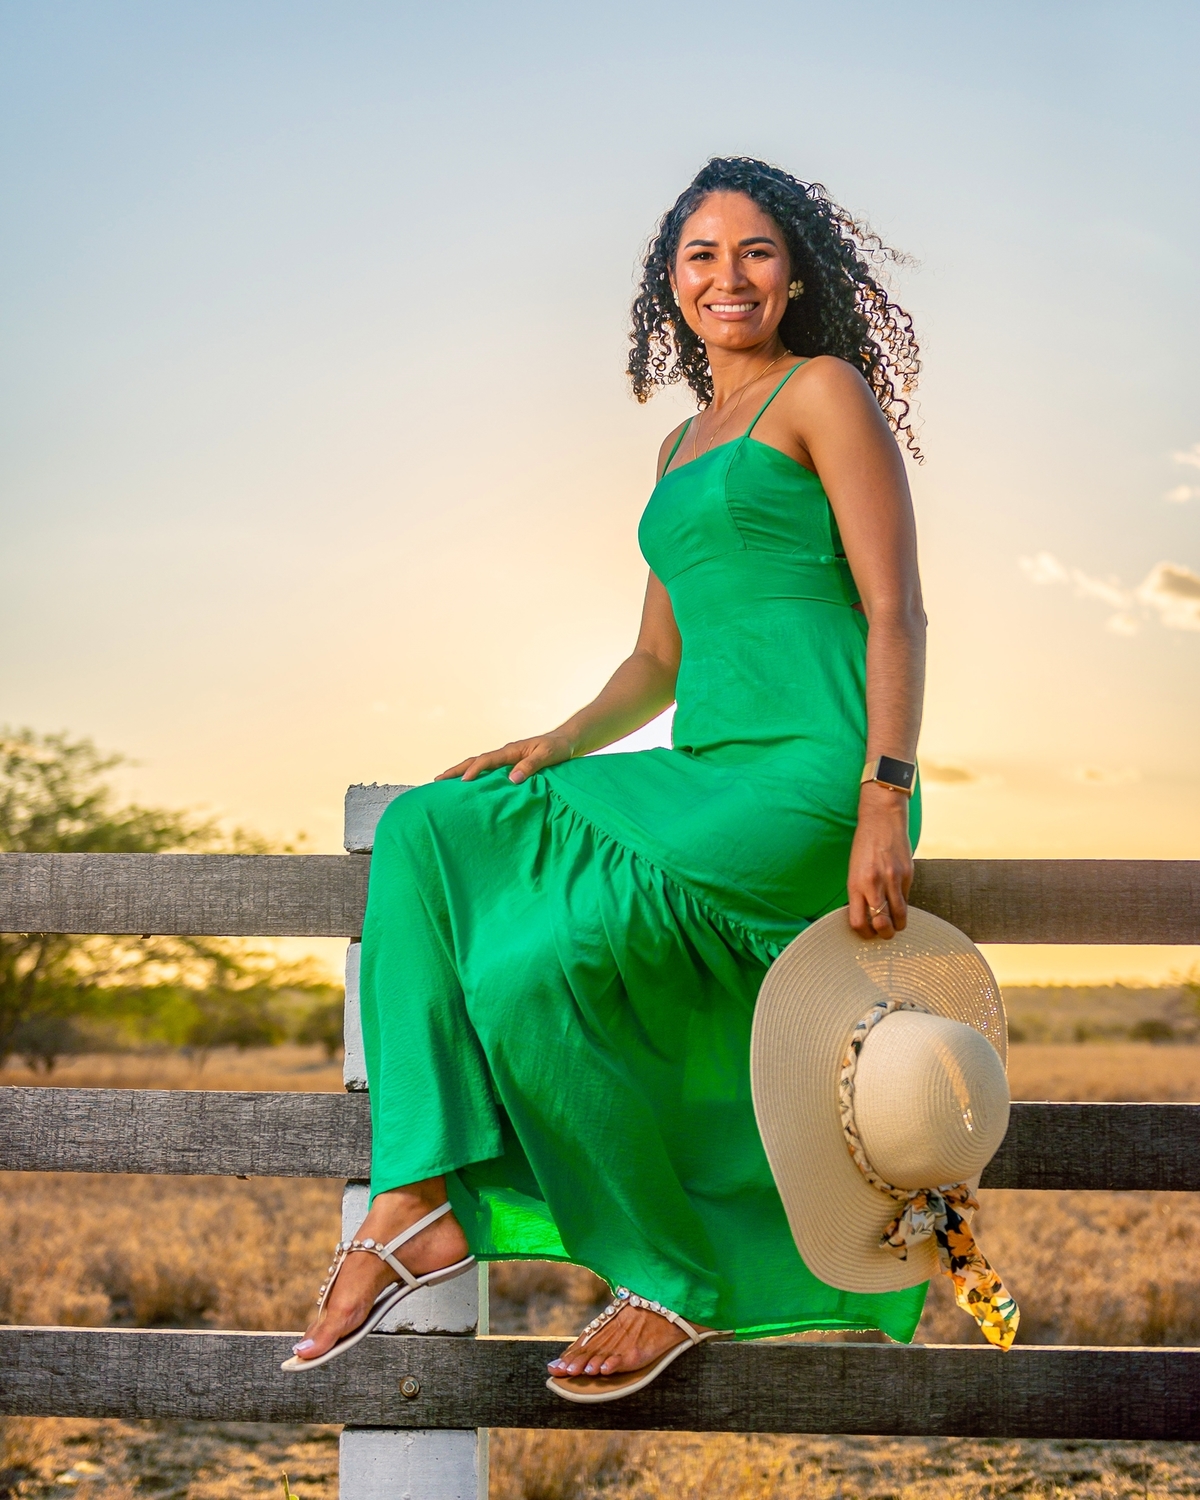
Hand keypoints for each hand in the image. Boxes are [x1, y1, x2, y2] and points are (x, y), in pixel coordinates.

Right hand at [436, 733, 575, 785]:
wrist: (565, 742)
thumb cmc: (558, 748)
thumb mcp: (547, 756)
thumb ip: (531, 765)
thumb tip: (512, 779)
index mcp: (512, 750)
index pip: (487, 760)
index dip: (474, 770)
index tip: (463, 782)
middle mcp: (505, 753)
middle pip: (475, 761)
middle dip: (456, 770)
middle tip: (437, 780)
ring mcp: (505, 759)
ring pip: (478, 765)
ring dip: (461, 772)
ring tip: (444, 783)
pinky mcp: (509, 765)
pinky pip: (487, 770)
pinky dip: (474, 775)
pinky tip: (468, 785)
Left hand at [847, 783, 913, 939]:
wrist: (882, 819)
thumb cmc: (864, 846)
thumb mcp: (854, 870)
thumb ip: (860, 893)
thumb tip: (867, 917)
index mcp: (855, 884)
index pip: (858, 922)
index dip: (864, 934)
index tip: (867, 934)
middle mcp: (873, 884)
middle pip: (881, 924)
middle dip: (884, 934)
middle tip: (884, 933)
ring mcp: (893, 879)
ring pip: (899, 916)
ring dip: (898, 925)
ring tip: (896, 925)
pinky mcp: (908, 874)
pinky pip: (907, 899)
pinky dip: (904, 905)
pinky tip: (900, 903)